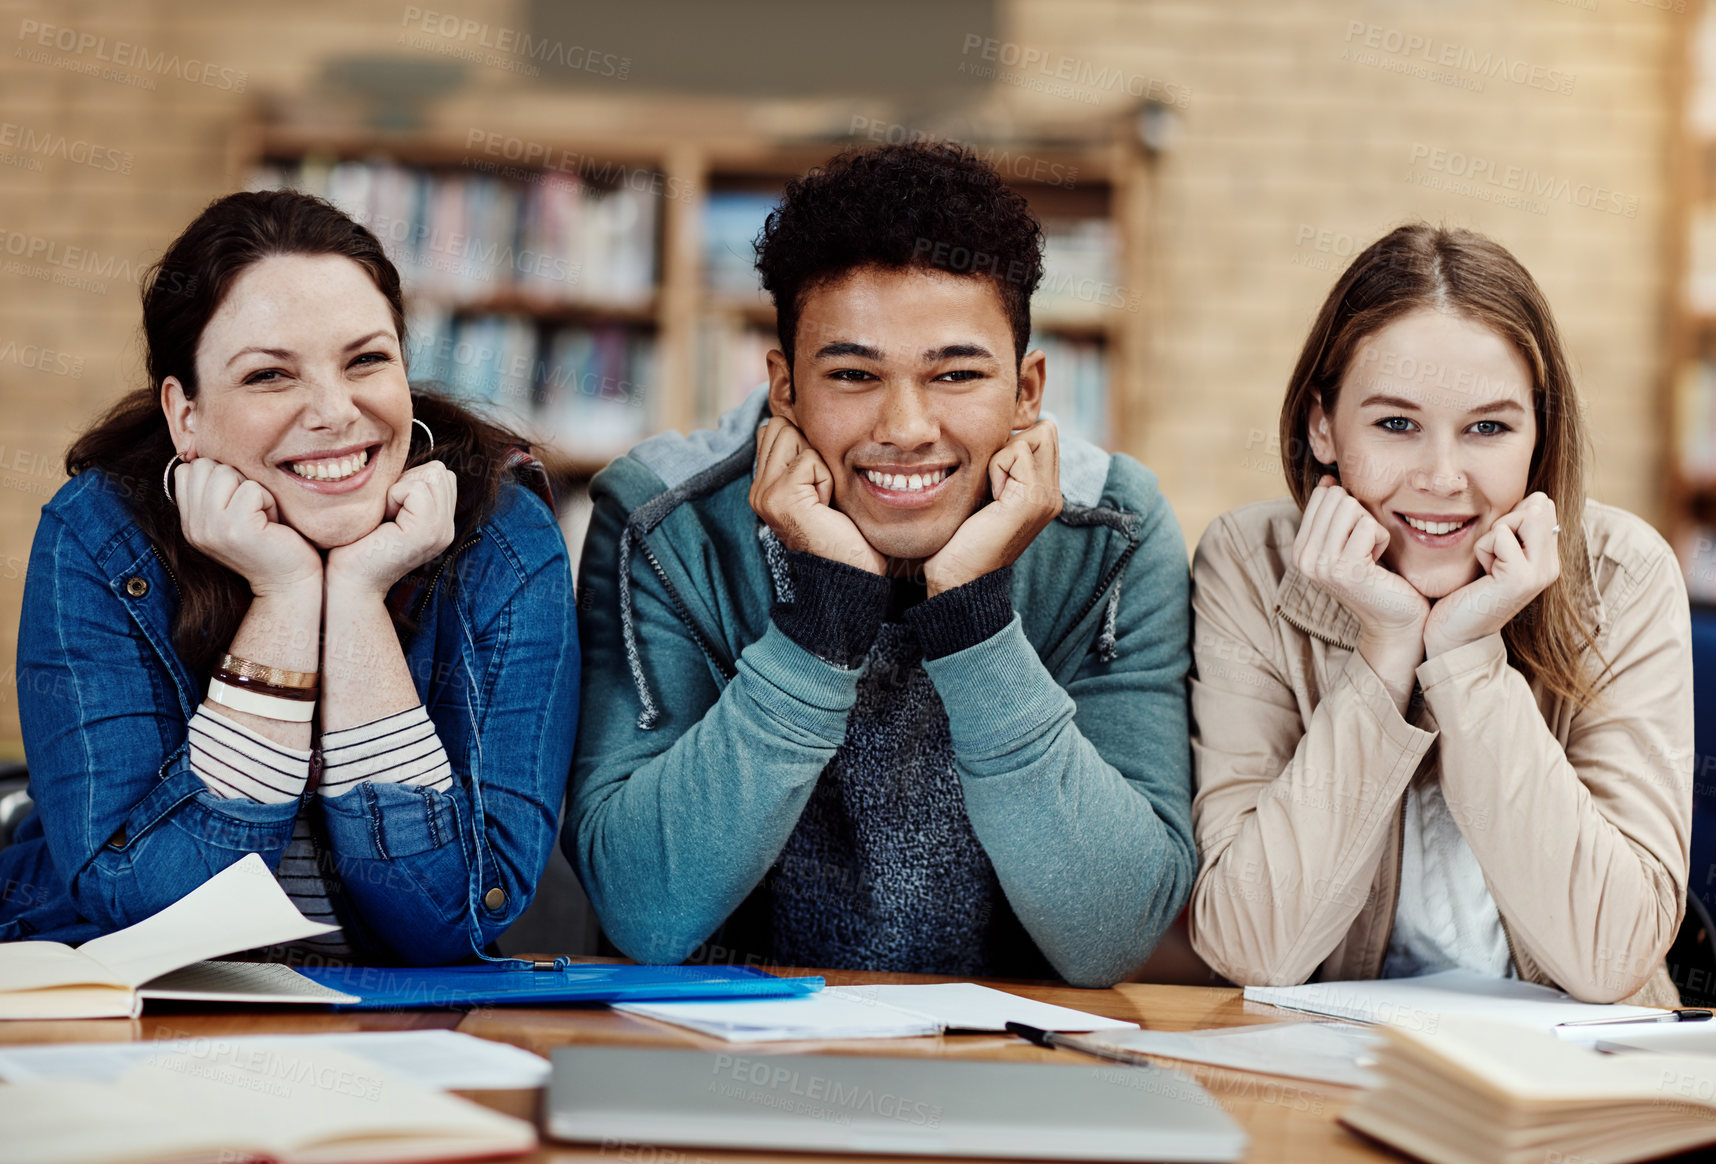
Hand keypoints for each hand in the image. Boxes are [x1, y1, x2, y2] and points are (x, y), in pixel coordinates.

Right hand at [172, 456, 320, 596]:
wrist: (289, 582)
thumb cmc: (270, 540)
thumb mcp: (234, 513)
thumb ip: (216, 489)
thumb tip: (203, 448)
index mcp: (190, 521)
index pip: (188, 469)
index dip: (221, 475)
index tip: (240, 503)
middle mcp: (194, 526)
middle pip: (206, 466)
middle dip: (237, 480)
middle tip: (254, 510)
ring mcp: (211, 528)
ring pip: (226, 473)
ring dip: (253, 490)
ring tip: (262, 516)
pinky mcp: (236, 528)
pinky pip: (251, 488)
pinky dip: (268, 501)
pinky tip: (272, 524)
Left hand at [325, 462, 456, 598]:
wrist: (347, 582)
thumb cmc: (355, 543)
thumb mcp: (387, 508)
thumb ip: (406, 488)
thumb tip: (404, 457)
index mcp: (441, 522)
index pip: (440, 473)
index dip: (408, 481)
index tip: (388, 511)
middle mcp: (447, 528)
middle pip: (438, 471)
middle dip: (406, 482)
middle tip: (386, 515)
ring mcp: (441, 532)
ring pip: (430, 476)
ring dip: (399, 489)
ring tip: (385, 519)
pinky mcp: (427, 533)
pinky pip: (416, 488)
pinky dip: (394, 496)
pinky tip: (384, 522)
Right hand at [749, 417, 885, 574]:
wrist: (852, 570)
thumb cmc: (845, 528)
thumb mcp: (820, 484)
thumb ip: (804, 455)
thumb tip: (802, 415)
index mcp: (763, 486)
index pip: (773, 429)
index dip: (804, 443)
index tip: (817, 480)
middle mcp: (757, 490)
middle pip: (780, 425)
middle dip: (810, 449)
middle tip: (820, 489)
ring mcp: (765, 494)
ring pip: (791, 435)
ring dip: (818, 463)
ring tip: (822, 497)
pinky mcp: (780, 496)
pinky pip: (808, 459)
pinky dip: (826, 479)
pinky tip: (825, 506)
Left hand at [922, 419, 1061, 595]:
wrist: (958, 576)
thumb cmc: (961, 536)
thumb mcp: (986, 493)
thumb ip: (1002, 467)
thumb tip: (1000, 432)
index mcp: (1045, 492)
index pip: (1044, 434)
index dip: (1014, 441)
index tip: (992, 474)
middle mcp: (1054, 494)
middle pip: (1046, 430)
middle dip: (1013, 442)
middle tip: (992, 479)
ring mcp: (1048, 497)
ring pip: (1035, 435)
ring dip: (1003, 454)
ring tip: (991, 490)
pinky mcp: (1033, 499)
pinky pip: (1018, 452)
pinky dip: (997, 466)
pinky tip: (990, 496)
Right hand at [1293, 477, 1428, 703]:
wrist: (1395, 620)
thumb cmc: (1378, 577)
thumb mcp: (1347, 542)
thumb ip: (1333, 514)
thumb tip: (1328, 480)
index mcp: (1300, 550)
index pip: (1323, 496)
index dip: (1349, 511)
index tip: (1354, 541)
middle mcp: (1305, 558)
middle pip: (1337, 498)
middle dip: (1360, 517)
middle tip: (1365, 548)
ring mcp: (1323, 565)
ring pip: (1351, 508)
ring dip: (1371, 528)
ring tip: (1371, 555)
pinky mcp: (1348, 569)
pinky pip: (1368, 526)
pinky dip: (1382, 539)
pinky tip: (1378, 562)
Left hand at [1423, 492, 1559, 658]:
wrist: (1456, 636)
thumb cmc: (1466, 594)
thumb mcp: (1493, 556)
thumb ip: (1512, 530)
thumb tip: (1532, 499)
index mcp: (1547, 558)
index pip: (1544, 505)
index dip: (1512, 514)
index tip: (1497, 547)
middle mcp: (1551, 565)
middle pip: (1540, 505)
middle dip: (1506, 519)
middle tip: (1492, 554)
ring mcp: (1540, 572)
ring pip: (1525, 515)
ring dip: (1493, 534)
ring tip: (1488, 565)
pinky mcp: (1521, 577)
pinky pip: (1500, 535)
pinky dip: (1483, 549)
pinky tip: (1483, 575)